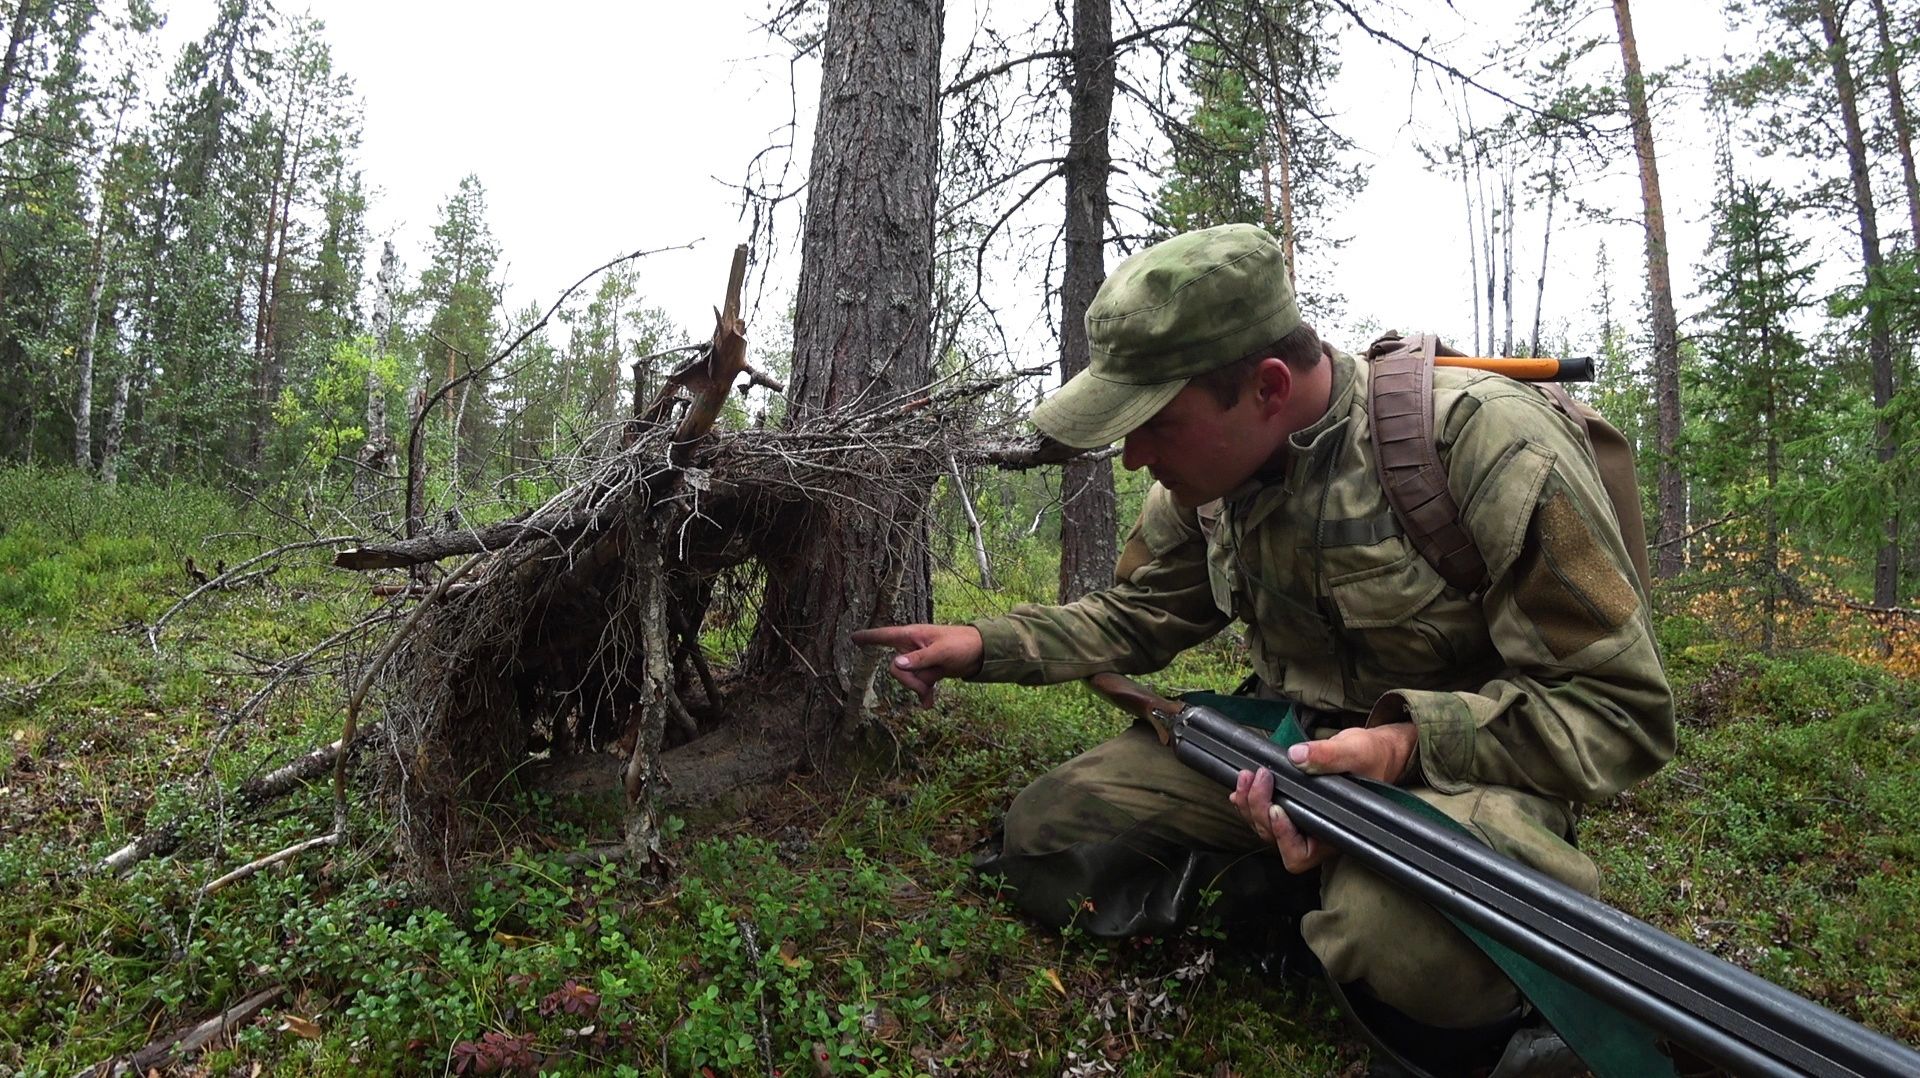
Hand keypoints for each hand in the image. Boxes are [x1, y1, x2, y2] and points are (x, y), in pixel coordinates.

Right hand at [849, 623, 983, 707]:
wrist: (981, 652)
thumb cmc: (961, 644)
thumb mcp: (941, 651)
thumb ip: (919, 659)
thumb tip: (896, 665)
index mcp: (911, 636)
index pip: (884, 635)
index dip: (869, 638)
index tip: (853, 638)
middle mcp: (911, 647)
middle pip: (896, 670)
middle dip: (910, 681)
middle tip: (927, 685)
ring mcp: (919, 661)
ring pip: (908, 680)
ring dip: (919, 688)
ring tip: (934, 689)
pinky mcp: (927, 672)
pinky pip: (918, 686)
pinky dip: (923, 695)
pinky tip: (929, 704)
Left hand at [1228, 722, 1418, 872]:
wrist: (1373, 752)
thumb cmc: (1372, 757)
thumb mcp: (1356, 751)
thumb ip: (1329, 756)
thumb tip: (1297, 756)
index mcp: (1334, 832)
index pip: (1300, 853)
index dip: (1283, 836)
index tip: (1278, 808)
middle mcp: (1315, 834)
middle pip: (1275, 837)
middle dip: (1259, 809)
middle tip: (1258, 776)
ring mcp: (1301, 822)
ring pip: (1265, 827)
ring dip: (1249, 804)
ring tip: (1246, 776)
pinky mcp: (1292, 808)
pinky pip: (1263, 813)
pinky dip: (1248, 801)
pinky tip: (1242, 786)